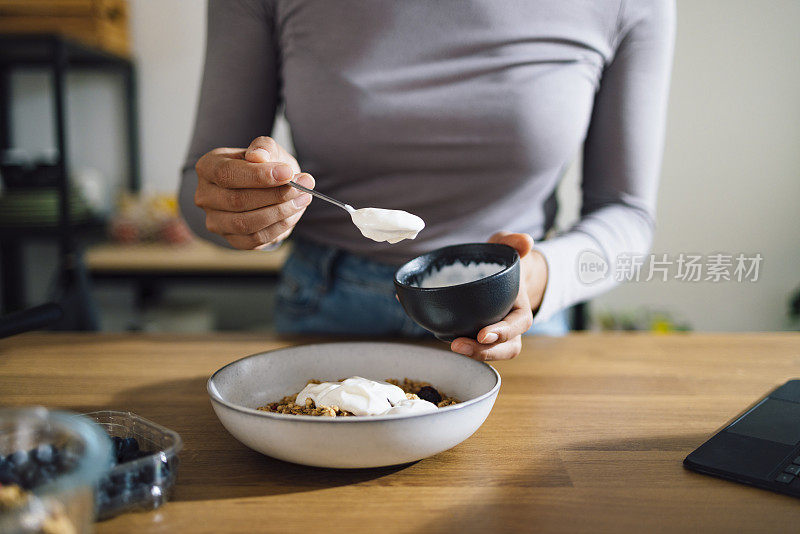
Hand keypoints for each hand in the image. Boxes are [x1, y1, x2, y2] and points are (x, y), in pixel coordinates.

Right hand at [193, 136, 313, 248]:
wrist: (267, 187)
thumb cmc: (265, 165)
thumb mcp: (267, 149)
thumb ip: (264, 148)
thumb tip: (258, 156)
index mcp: (208, 167)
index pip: (227, 174)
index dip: (258, 175)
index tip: (288, 172)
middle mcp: (205, 196)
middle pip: (237, 201)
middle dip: (275, 195)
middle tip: (303, 186)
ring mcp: (215, 221)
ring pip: (246, 223)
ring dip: (280, 213)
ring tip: (303, 199)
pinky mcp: (232, 239)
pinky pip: (255, 239)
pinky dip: (279, 228)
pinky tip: (293, 214)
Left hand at [450, 232, 547, 360]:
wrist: (496, 272)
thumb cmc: (503, 260)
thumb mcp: (507, 247)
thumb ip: (514, 242)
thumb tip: (526, 242)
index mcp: (520, 308)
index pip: (518, 326)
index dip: (503, 333)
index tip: (483, 333)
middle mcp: (510, 325)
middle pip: (505, 348)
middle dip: (484, 351)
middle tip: (458, 345)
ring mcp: (494, 332)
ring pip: (491, 352)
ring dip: (473, 353)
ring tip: (452, 346)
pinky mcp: (476, 333)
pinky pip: (473, 344)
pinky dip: (458, 343)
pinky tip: (439, 333)